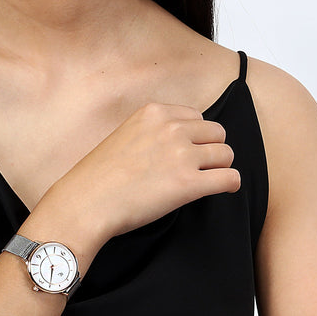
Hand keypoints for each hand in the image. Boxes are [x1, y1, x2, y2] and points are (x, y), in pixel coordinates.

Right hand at [42, 103, 239, 246]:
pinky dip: (230, 184)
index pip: (196, 117)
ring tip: (206, 181)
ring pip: (226, 154)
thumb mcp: (125, 135)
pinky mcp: (189, 183)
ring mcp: (181, 155)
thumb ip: (153, 131)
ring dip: (219, 168)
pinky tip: (223, 190)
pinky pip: (230, 178)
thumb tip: (180, 142)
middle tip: (198, 168)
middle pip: (216, 133)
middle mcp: (171, 128)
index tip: (187, 152)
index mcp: (154, 112)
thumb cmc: (99, 176)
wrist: (86, 202)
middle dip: (211, 150)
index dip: (195, 137)